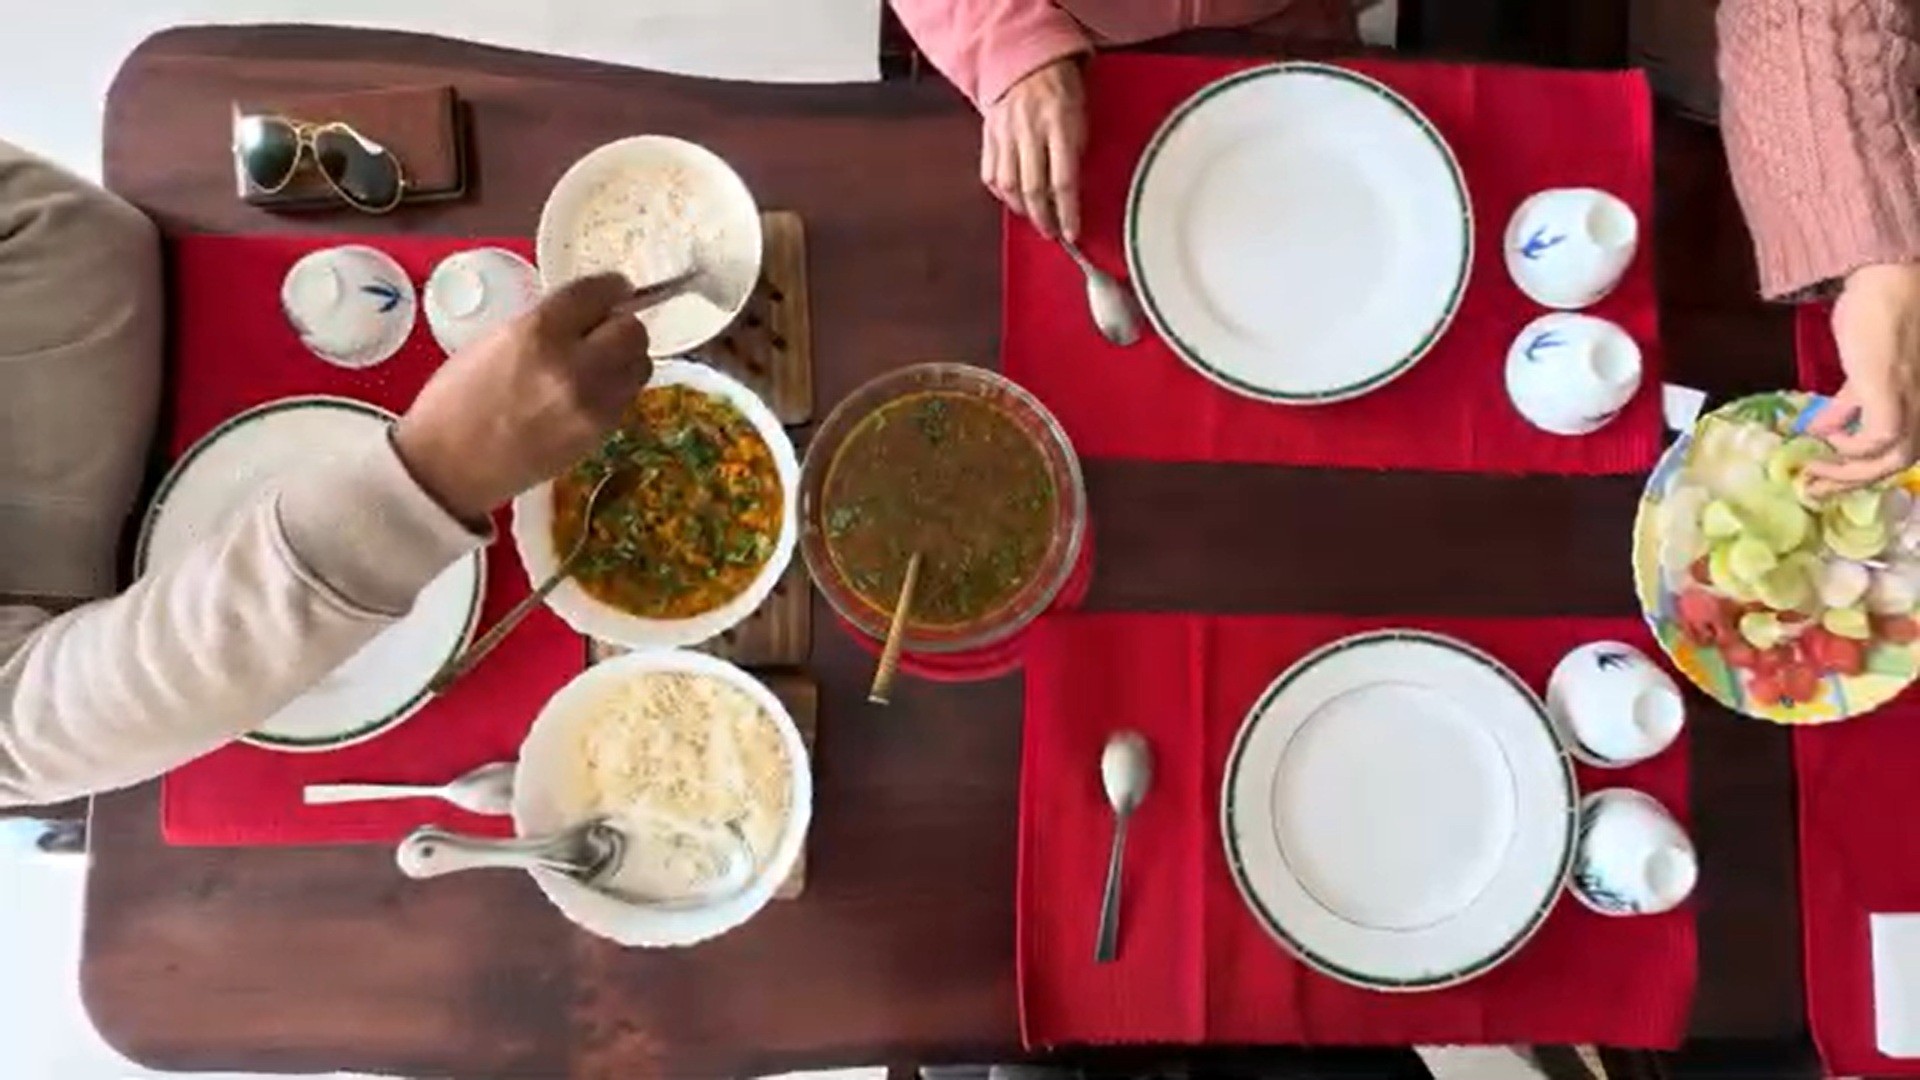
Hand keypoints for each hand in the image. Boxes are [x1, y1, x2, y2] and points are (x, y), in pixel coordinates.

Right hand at [394, 273, 650, 521]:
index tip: (613, 289)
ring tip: (598, 363)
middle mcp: (575, 366)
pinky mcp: (601, 434)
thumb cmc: (458, 399)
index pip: (598, 293)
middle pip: (632, 330)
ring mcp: (593, 404)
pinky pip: (627, 398)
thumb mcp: (496, 339)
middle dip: (620, 325)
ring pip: (640, 365)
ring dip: (624, 359)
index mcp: (539, 331)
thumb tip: (588, 313)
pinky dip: (616, 389)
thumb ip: (547, 321)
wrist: (449, 466)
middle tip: (603, 331)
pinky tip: (589, 392)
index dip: (610, 288)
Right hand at [982, 58, 1086, 240]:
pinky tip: (1012, 200)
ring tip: (1034, 218)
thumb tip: (1071, 192)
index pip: (1064, 180)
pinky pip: (991, 174)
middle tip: (1052, 232)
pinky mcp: (989, 135)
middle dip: (1044, 218)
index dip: (1068, 212)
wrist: (1026, 60)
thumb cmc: (1061, 89)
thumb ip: (1075, 152)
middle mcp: (1030, 131)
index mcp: (1059, 124)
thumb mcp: (1080, 116)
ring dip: (1022, 210)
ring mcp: (1005, 134)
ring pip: (1009, 186)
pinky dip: (1002, 193)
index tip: (1073, 233)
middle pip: (1033, 189)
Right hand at [1804, 263, 1919, 494]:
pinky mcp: (1889, 389)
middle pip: (1899, 462)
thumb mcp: (1866, 368)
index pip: (1900, 450)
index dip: (1862, 471)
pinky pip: (1878, 437)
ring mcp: (1911, 398)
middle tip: (1814, 486)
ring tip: (1815, 471)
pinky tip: (1825, 436)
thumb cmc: (1879, 312)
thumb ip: (1850, 401)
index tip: (1823, 477)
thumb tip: (1821, 430)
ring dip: (1850, 472)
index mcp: (1918, 401)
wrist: (1889, 279)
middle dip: (1853, 480)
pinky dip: (1851, 445)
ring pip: (1893, 458)